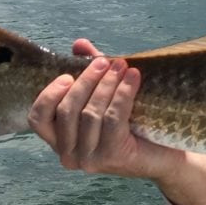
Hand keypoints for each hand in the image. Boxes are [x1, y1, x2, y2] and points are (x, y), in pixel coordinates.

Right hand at [27, 38, 182, 180]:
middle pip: (67, 111)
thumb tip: (79, 44)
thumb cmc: (135, 127)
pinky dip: (122, 94)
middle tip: (107, 62)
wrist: (167, 156)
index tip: (69, 75)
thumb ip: (90, 72)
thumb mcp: (108, 97)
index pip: (38, 118)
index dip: (49, 94)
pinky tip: (134, 78)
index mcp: (60, 142)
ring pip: (90, 114)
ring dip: (107, 85)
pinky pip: (112, 118)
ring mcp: (89, 160)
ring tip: (123, 67)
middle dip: (87, 81)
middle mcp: (69, 156)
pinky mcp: (112, 157)